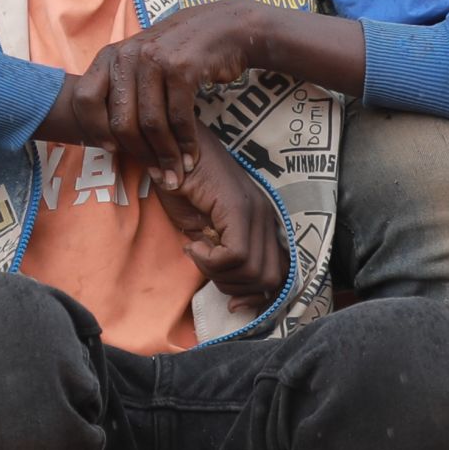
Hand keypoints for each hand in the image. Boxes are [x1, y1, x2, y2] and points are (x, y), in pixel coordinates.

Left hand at [50, 0, 367, 171]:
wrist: (252, 26)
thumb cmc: (210, 47)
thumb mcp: (172, 57)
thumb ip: (145, 76)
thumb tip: (114, 103)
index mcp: (128, 46)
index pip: (94, 90)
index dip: (102, 123)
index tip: (115, 151)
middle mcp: (136, 46)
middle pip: (116, 109)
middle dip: (131, 146)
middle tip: (149, 174)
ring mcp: (157, 52)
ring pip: (144, 116)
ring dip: (160, 150)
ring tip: (173, 173)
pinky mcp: (182, 64)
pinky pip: (172, 112)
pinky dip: (181, 139)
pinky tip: (192, 157)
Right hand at [145, 126, 286, 308]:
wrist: (168, 147)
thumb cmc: (180, 185)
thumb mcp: (203, 229)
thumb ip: (223, 256)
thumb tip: (236, 297)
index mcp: (264, 223)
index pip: (280, 274)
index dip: (258, 296)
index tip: (231, 302)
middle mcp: (267, 218)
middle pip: (269, 278)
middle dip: (234, 287)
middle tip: (206, 268)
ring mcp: (256, 211)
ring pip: (253, 270)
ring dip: (218, 273)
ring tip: (197, 252)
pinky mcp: (238, 207)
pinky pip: (235, 254)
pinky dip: (210, 261)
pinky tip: (193, 245)